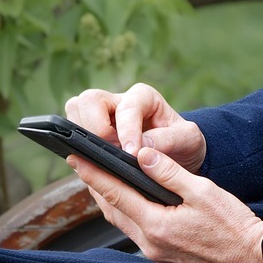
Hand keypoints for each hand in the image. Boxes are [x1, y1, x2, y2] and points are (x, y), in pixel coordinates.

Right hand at [65, 83, 206, 173]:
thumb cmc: (184, 142)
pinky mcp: (93, 132)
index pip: (126, 108)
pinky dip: (80, 147)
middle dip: (94, 127)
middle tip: (110, 151)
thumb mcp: (188, 139)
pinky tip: (97, 164)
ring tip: (104, 157)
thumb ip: (169, 139)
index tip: (132, 153)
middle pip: (88, 100)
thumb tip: (143, 146)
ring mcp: (102, 116)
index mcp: (143, 97)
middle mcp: (118, 101)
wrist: (180, 153)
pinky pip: (75, 133)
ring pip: (75, 111)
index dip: (126, 131)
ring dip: (83, 135)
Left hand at [68, 146, 262, 262]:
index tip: (75, 157)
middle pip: (112, 210)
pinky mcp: (163, 255)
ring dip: (108, 199)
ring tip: (98, 177)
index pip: (116, 194)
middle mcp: (150, 243)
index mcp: (157, 225)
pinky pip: (135, 230)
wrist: (252, 258)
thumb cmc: (233, 225)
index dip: (93, 174)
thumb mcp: (203, 191)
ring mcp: (156, 252)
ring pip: (121, 221)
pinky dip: (125, 211)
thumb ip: (170, 173)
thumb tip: (142, 154)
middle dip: (95, 185)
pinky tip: (127, 200)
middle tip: (81, 163)